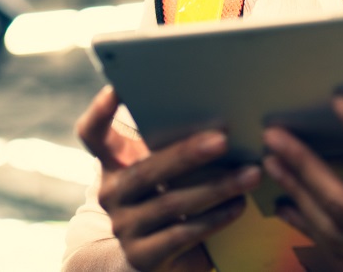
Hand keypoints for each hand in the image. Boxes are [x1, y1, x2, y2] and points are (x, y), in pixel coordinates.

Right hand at [76, 86, 261, 271]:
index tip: (118, 88)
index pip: (91, 134)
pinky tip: (239, 205)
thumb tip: (221, 116)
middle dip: (187, 154)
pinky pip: (183, 234)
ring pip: (171, 203)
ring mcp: (125, 226)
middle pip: (145, 170)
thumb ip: (169, 147)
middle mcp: (111, 194)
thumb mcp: (159, 173)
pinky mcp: (144, 256)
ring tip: (250, 174)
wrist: (149, 261)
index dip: (100, 111)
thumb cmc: (164, 200)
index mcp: (111, 164)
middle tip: (224, 139)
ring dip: (216, 187)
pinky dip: (215, 218)